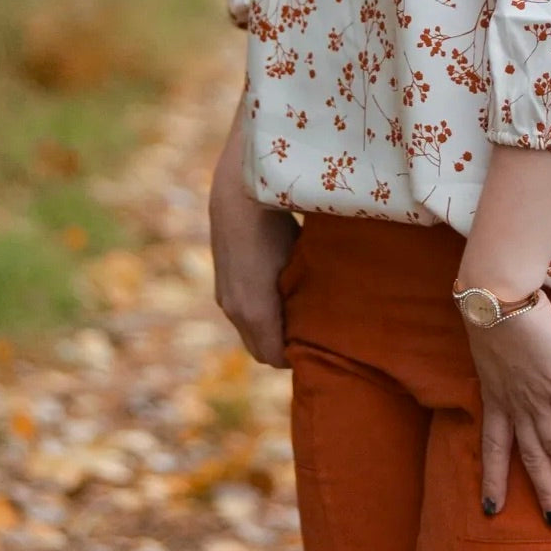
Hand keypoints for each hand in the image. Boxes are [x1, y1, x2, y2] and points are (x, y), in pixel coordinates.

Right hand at [209, 122, 299, 367]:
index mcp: (254, 311)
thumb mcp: (298, 260)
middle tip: (314, 335)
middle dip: (284, 347)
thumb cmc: (276, 225)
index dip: (297, 357)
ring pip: (249, 331)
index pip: (274, 356)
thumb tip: (328, 311)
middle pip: (260, 350)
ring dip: (271, 329)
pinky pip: (241, 314)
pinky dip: (258, 314)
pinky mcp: (222, 283)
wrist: (238, 193)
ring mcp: (225, 297)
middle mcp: (235, 310)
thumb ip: (308, 292)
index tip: (322, 347)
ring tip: (300, 312)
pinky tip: (279, 292)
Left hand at [466, 295, 550, 527]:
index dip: (493, 477)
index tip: (491, 507)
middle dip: (543, 489)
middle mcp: (515, 405)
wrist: (496, 298)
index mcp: (494, 398)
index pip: (493, 447)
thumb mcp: (489, 350)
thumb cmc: (490, 312)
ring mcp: (536, 397)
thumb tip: (509, 368)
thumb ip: (500, 367)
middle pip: (529, 456)